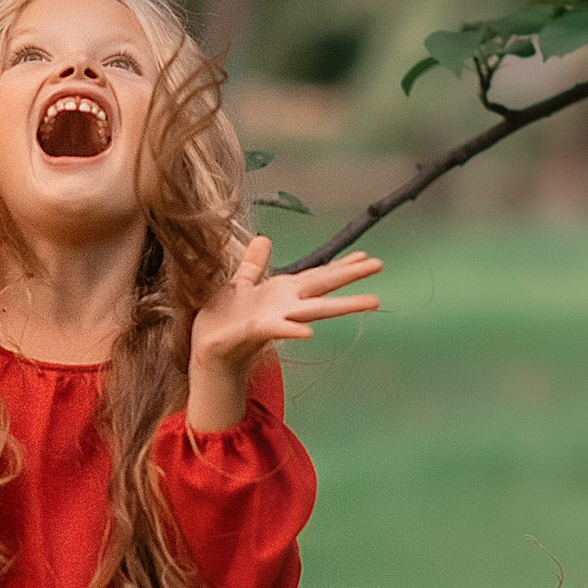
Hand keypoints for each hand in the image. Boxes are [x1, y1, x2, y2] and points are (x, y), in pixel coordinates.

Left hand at [187, 235, 381, 431]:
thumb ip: (253, 264)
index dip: (340, 265)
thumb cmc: (223, 319)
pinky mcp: (256, 331)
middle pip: (322, 286)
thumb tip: (264, 238)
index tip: (365, 256)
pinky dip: (294, 331)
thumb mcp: (238, 283)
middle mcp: (285, 304)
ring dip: (341, 305)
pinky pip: (278, 330)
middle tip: (379, 265)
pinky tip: (309, 334)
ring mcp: (274, 319)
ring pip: (313, 309)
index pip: (316, 274)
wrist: (207, 349)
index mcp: (281, 291)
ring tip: (371, 301)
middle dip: (350, 276)